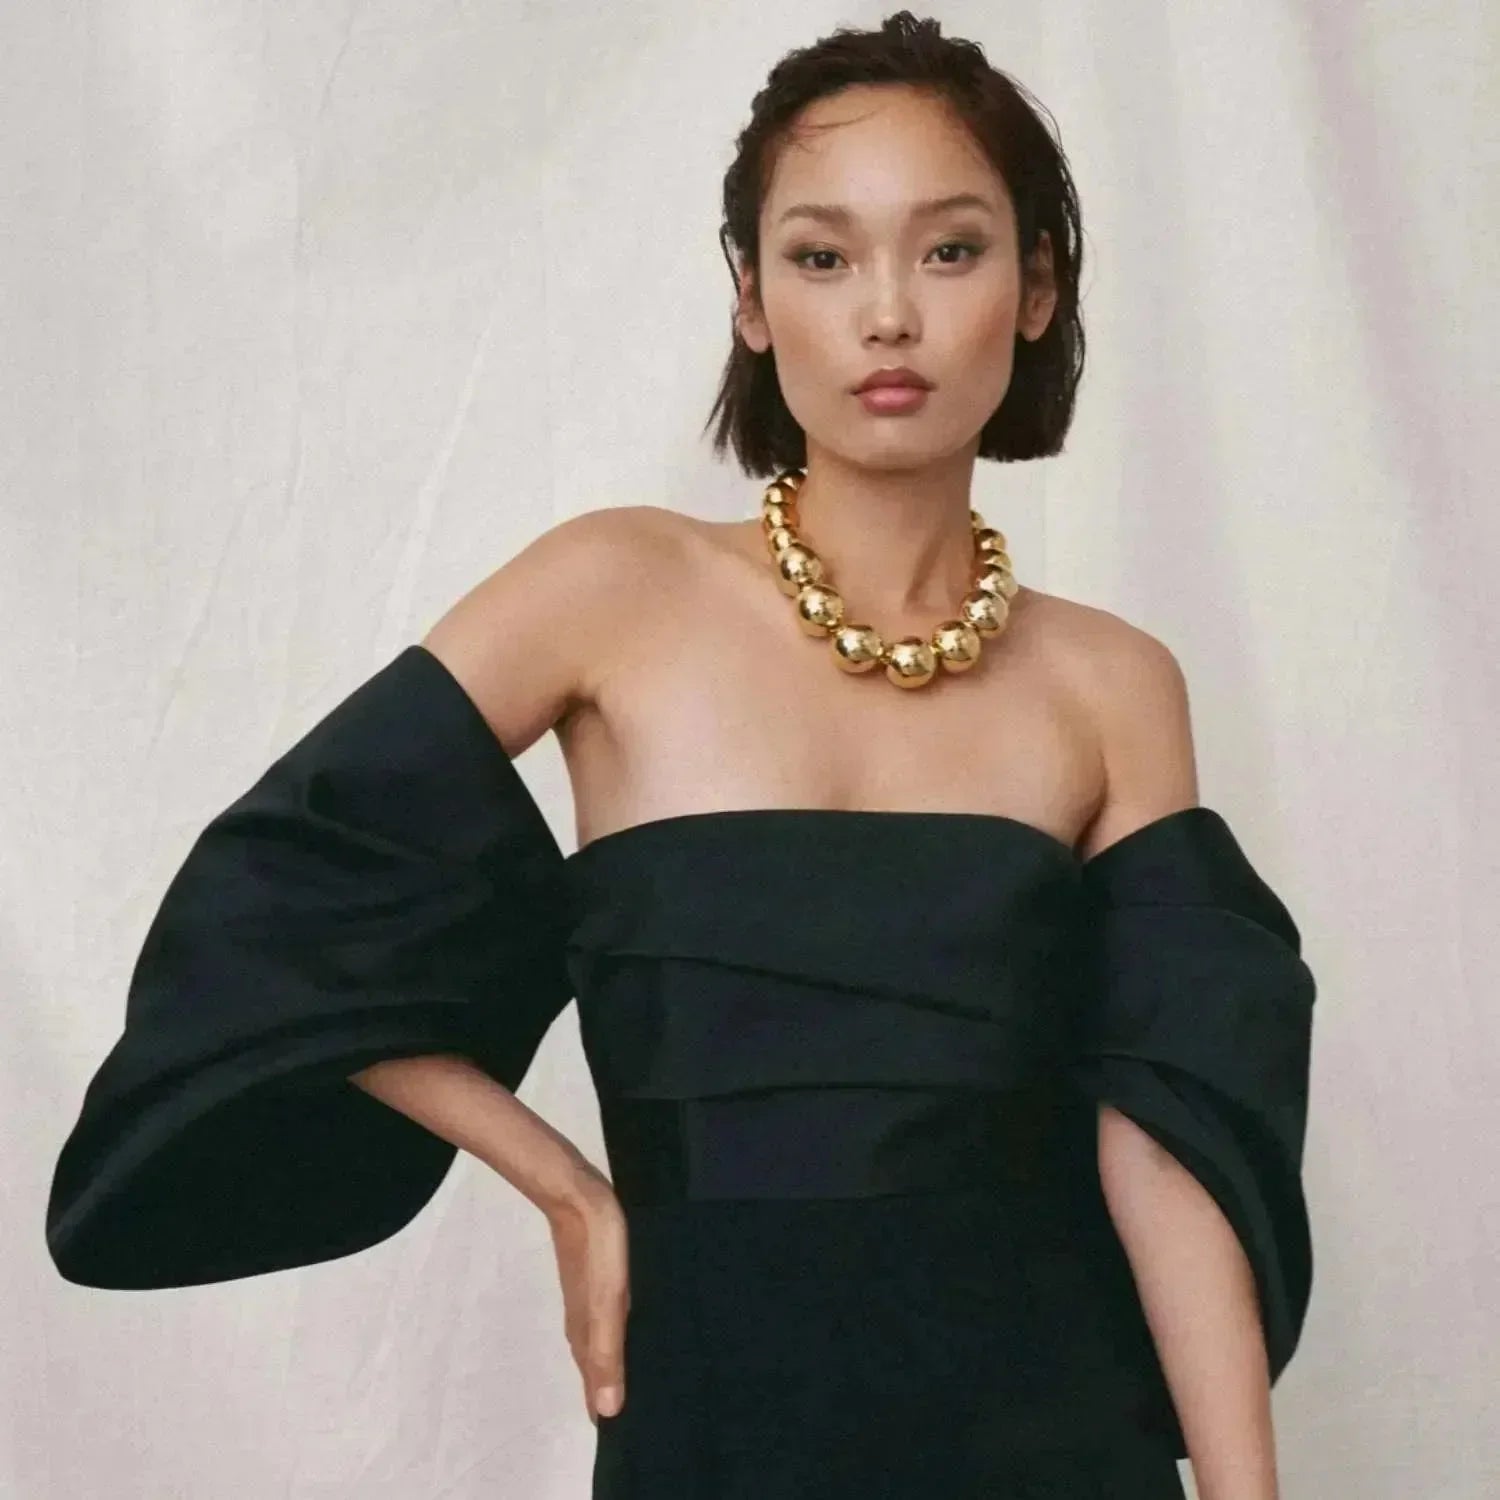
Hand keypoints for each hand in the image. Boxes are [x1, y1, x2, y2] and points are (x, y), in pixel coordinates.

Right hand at [546, 1179, 630, 1424]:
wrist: (576, 1196)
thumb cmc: (595, 1249)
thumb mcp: (607, 1302)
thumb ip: (608, 1351)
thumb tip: (608, 1410)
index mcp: (586, 1332)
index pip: (594, 1383)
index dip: (604, 1408)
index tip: (619, 1436)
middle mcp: (583, 1320)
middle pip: (595, 1365)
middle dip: (609, 1390)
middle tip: (634, 1413)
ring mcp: (588, 1296)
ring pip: (600, 1341)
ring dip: (612, 1362)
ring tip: (634, 1378)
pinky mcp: (596, 1275)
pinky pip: (607, 1315)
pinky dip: (616, 1332)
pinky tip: (630, 1326)